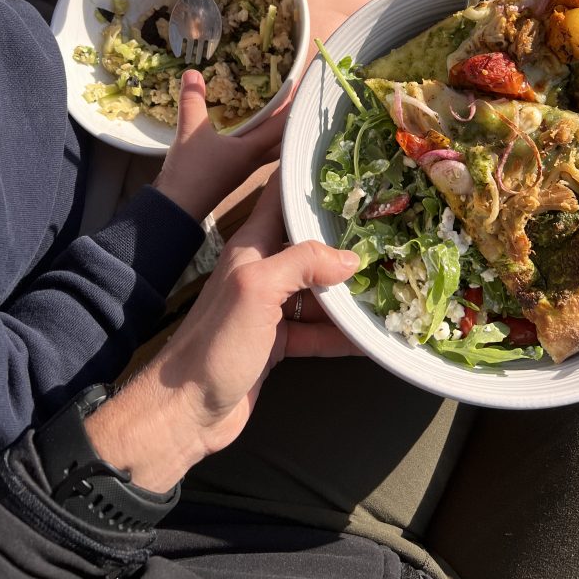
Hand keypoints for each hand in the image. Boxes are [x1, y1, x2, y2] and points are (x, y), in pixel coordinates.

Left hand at [85, 175, 359, 491]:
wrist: (186, 412)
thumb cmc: (215, 342)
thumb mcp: (257, 289)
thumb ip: (302, 263)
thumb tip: (350, 258)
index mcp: (252, 246)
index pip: (281, 197)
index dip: (308, 179)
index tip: (346, 166)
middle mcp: (263, 271)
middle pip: (310, 247)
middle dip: (346, 240)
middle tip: (389, 231)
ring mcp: (271, 309)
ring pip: (320, 291)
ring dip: (350, 292)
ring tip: (393, 283)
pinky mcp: (278, 343)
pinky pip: (319, 331)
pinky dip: (344, 334)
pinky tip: (372, 336)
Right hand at [154, 69, 285, 222]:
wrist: (177, 208)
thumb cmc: (191, 172)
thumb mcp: (190, 132)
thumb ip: (192, 101)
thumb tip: (193, 72)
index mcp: (253, 149)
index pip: (282, 124)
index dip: (291, 104)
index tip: (298, 84)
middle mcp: (254, 159)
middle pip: (281, 137)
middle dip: (288, 117)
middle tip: (291, 96)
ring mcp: (244, 167)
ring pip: (269, 145)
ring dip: (274, 128)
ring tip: (274, 107)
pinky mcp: (232, 171)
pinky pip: (253, 150)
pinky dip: (257, 136)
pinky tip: (248, 128)